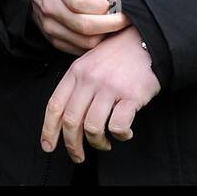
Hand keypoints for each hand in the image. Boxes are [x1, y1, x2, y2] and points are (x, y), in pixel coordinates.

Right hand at [29, 0, 129, 54]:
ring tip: (110, 24)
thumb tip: (114, 1)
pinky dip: (94, 43)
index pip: (82, 3)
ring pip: (84, 41)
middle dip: (110, 25)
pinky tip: (99, 31)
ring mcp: (50, 26)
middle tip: (123, 19)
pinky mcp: (54, 40)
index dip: (104, 7)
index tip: (119, 6)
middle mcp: (51, 7)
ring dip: (103, 35)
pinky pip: (79, 49)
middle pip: (85, 26)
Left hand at [41, 26, 160, 161]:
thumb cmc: (119, 54)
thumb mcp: (90, 61)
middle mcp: (90, 79)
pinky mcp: (131, 96)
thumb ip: (77, 84)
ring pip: (93, 128)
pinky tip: (125, 133)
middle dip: (73, 145)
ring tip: (105, 143)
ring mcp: (110, 87)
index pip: (55, 106)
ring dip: (98, 143)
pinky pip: (117, 127)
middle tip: (78, 156)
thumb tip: (66, 119)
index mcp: (76, 72)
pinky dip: (120, 135)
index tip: (48, 146)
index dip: (49, 130)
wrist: (148, 39)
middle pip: (72, 121)